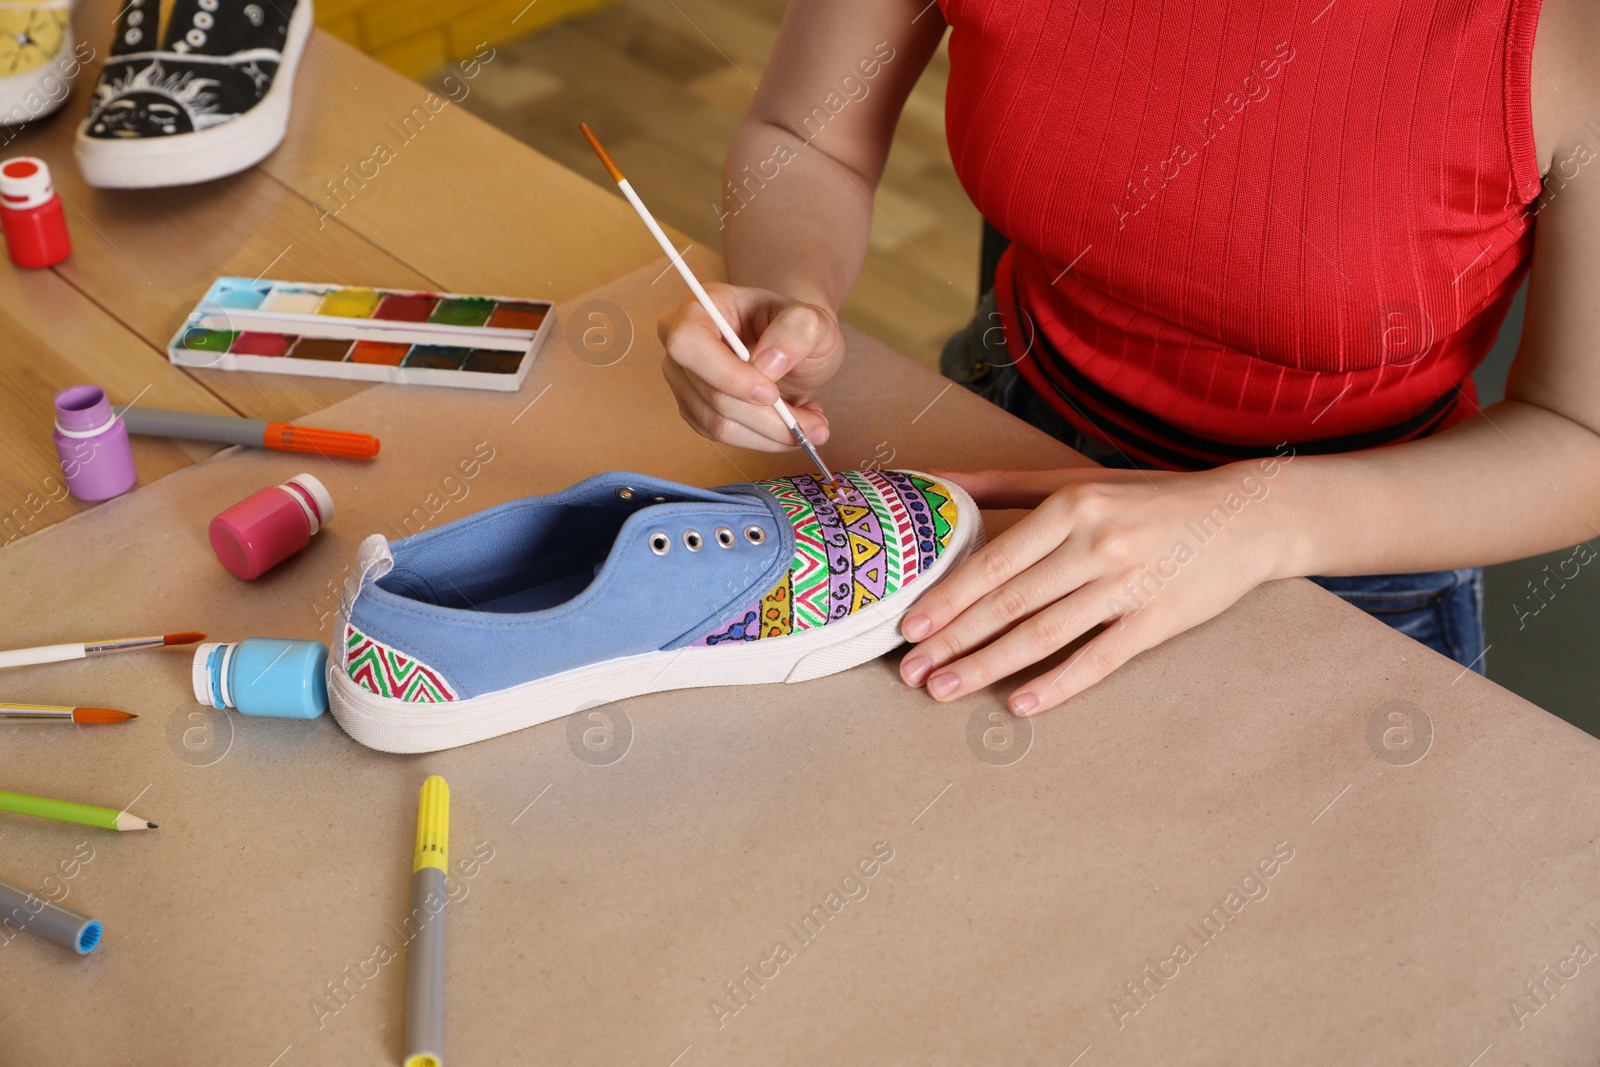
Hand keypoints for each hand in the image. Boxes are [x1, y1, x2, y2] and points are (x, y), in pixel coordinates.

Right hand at [658, 283, 844, 450]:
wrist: (793, 347)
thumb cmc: (797, 328)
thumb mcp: (813, 321)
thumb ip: (797, 330)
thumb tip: (768, 365)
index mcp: (701, 307)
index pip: (689, 343)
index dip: (727, 374)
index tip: (772, 393)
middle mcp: (682, 343)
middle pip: (712, 394)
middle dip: (768, 416)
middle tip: (815, 425)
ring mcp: (684, 380)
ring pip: (719, 424)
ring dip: (771, 433)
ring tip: (811, 424)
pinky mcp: (694, 410)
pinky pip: (723, 436)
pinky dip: (763, 438)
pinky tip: (789, 422)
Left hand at [898, 459, 1294, 715]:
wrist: (1246, 515)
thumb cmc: (1149, 499)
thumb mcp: (1076, 479)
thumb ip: (1002, 484)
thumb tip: (932, 480)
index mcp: (1071, 504)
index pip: (994, 561)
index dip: (947, 598)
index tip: (908, 628)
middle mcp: (1096, 542)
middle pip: (1010, 602)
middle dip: (953, 641)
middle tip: (910, 673)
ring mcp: (1129, 583)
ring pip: (1045, 634)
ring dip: (988, 667)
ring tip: (944, 690)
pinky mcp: (1159, 619)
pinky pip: (1099, 659)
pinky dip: (1057, 684)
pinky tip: (1019, 704)